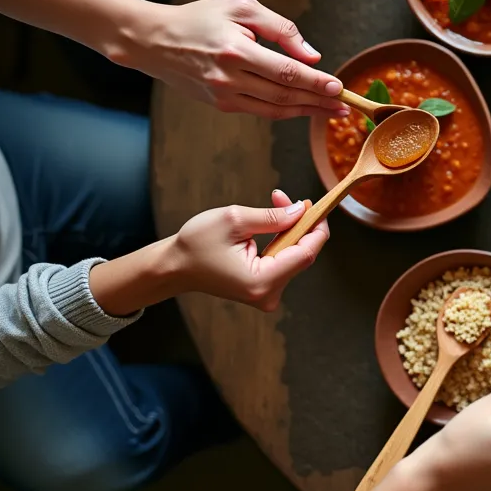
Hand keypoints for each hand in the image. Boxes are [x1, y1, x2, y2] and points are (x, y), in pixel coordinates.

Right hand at [113, 0, 345, 118]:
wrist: (153, 40)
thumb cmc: (199, 18)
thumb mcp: (241, 8)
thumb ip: (280, 28)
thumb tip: (311, 55)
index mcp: (236, 51)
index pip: (286, 72)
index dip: (315, 82)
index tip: (338, 86)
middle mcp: (230, 78)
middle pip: (285, 94)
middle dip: (319, 101)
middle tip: (345, 105)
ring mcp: (224, 95)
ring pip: (275, 108)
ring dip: (307, 111)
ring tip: (332, 111)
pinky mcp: (221, 104)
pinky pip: (261, 111)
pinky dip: (286, 111)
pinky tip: (304, 108)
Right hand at [168, 189, 330, 310]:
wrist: (175, 267)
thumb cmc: (196, 244)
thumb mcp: (233, 219)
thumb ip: (272, 217)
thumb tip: (300, 211)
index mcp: (261, 281)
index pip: (306, 253)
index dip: (316, 226)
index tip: (315, 204)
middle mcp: (268, 293)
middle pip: (302, 253)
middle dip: (298, 221)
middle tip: (283, 197)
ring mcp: (267, 293)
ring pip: (294, 254)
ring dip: (289, 227)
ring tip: (276, 202)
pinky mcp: (265, 287)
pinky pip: (284, 259)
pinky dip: (282, 238)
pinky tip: (273, 222)